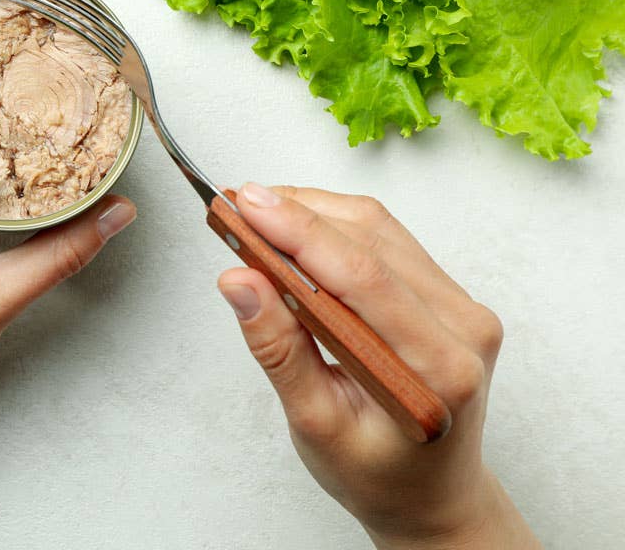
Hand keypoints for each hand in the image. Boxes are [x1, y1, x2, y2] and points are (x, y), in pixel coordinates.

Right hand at [218, 183, 538, 549]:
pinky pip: (391, 241)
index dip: (298, 232)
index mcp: (436, 370)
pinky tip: (296, 226)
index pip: (362, 277)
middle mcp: (463, 329)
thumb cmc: (377, 473)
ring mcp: (464, 308)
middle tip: (235, 203)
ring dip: (314, 212)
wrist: (432, 495)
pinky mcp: (450, 295)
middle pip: (372, 242)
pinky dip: (336, 226)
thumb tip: (240, 281)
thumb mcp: (316, 423)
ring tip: (256, 211)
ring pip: (380, 230)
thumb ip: (279, 348)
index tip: (245, 205)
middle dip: (296, 214)